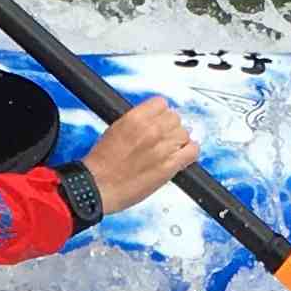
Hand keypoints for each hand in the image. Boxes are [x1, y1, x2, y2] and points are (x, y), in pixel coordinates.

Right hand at [80, 98, 199, 218]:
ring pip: (184, 133)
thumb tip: (152, 120)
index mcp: (135, 118)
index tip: (158, 121)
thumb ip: (136, 122)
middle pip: (175, 118)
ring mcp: (163, 148)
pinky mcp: (170, 166)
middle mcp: (152, 130)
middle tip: (162, 138)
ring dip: (178, 140)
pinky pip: (193, 151)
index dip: (160, 113)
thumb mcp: (114, 130)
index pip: (161, 104)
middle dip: (169, 127)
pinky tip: (182, 156)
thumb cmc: (101, 163)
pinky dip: (190, 152)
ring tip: (169, 150)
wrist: (97, 187)